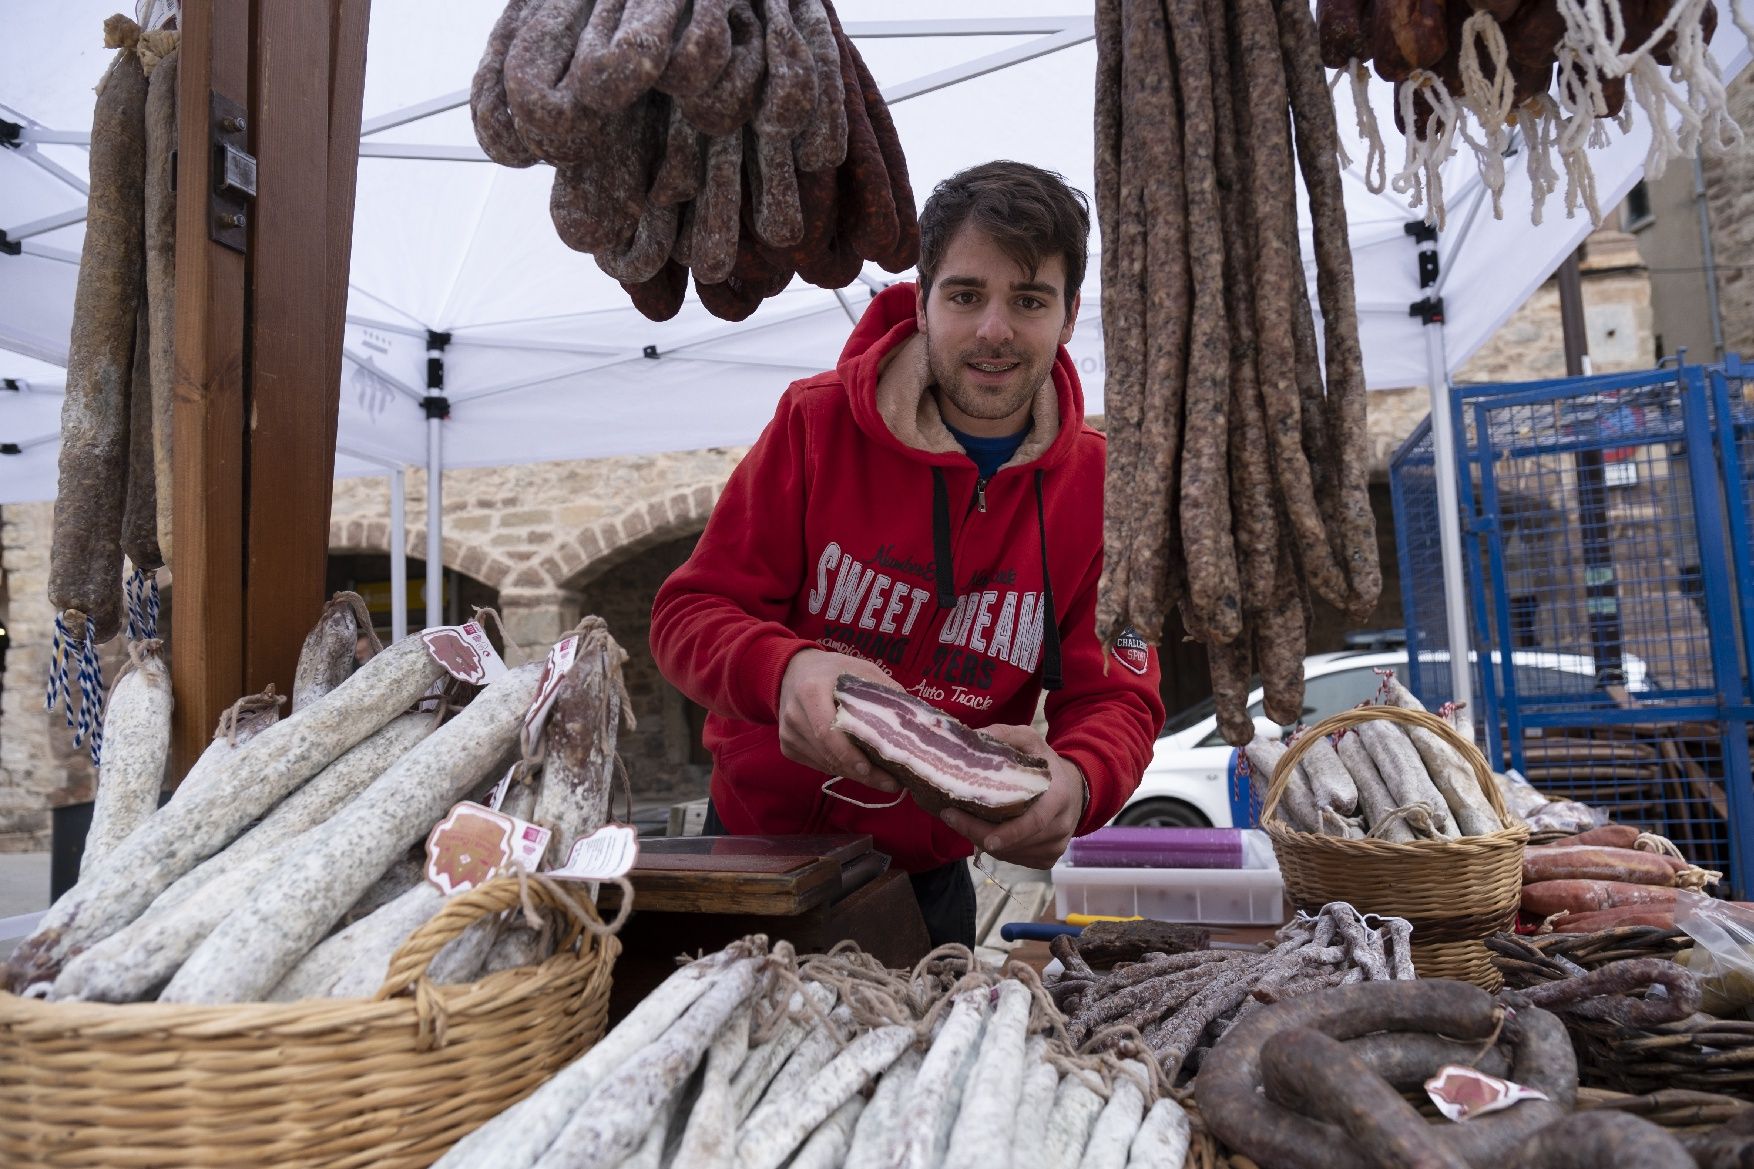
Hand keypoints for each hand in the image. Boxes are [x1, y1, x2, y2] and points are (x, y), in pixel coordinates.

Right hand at [777, 649, 903, 791]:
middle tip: (891, 784)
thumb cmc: (833, 670)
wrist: (793, 670)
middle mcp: (794, 714)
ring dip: (854, 774)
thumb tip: (917, 718)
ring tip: (884, 779)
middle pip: (829, 754)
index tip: (873, 769)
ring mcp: (788, 733)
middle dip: (862, 773)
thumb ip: (885, 690)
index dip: (849, 755)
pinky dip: (841, 769)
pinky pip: (818, 765)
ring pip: (825, 764)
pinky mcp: (787, 746)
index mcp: (811, 691)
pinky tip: (860, 768)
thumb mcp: (861, 669)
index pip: (828, 731)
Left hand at [939, 724, 1087, 868]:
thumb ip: (1005, 735)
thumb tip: (975, 737)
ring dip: (982, 840)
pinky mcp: (1048, 858)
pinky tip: (983, 832)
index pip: (1035, 822)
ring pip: (1011, 854)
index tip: (984, 839)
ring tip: (961, 821)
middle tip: (950, 816)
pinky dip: (996, 849)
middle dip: (978, 833)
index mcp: (1058, 797)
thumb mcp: (1030, 740)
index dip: (1009, 833)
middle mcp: (1060, 826)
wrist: (1074, 790)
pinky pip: (1015, 860)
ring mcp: (1055, 846)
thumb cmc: (1046, 764)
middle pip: (1016, 842)